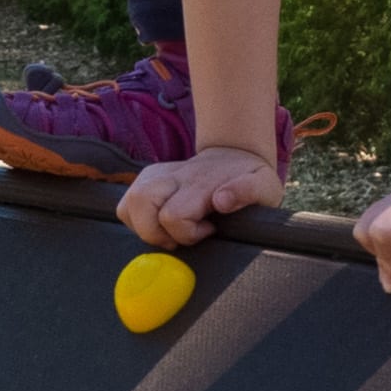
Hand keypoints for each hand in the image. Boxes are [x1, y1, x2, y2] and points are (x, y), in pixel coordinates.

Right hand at [119, 147, 281, 247]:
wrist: (235, 154)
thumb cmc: (250, 178)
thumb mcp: (263, 185)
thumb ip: (246, 191)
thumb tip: (220, 201)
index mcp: (200, 183)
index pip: (173, 215)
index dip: (187, 234)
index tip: (208, 230)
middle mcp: (174, 176)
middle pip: (141, 204)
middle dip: (155, 232)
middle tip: (180, 236)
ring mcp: (157, 174)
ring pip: (129, 203)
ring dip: (143, 226)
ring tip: (167, 231)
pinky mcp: (148, 177)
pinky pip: (127, 203)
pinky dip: (135, 219)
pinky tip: (157, 222)